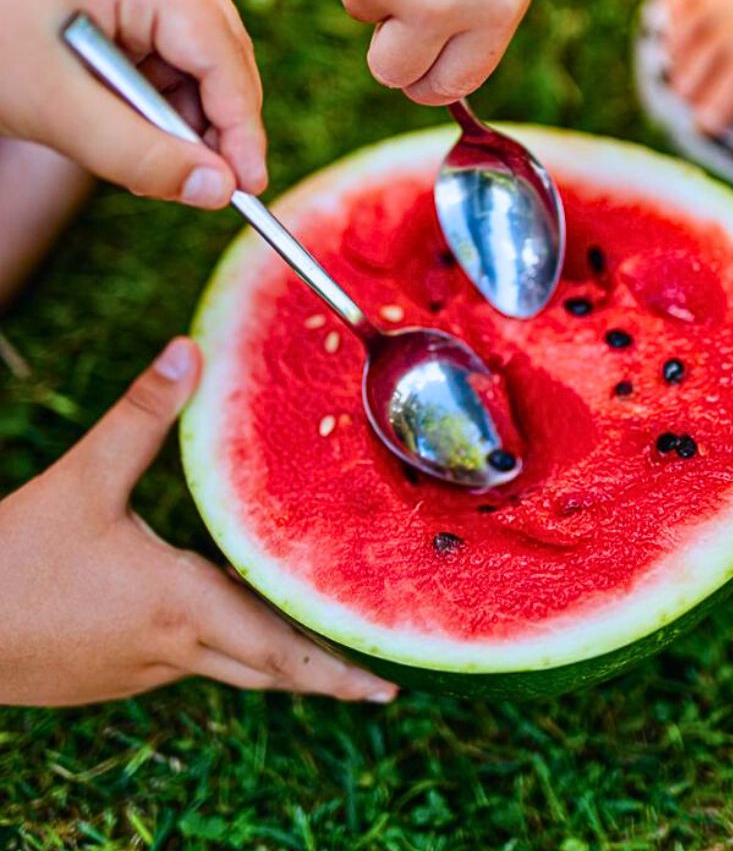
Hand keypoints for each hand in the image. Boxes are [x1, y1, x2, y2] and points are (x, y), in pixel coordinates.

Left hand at [0, 0, 266, 207]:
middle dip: (218, 123)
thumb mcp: (56, 110)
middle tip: (209, 187)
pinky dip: (158, 110)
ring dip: (185, 122)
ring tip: (147, 169)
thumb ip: (140, 154)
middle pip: (221, 53)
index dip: (240, 122)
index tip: (246, 186)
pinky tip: (130, 141)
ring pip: (198, 65)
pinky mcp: (120, 8)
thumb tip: (218, 193)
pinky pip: (165, 65)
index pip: (219, 50)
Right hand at [0, 338, 397, 705]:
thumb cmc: (13, 560)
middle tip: (372, 688)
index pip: (278, 649)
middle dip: (321, 675)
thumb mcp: (83, 478)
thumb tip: (188, 349)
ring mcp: (136, 671)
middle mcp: (170, 647)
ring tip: (311, 650)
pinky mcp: (107, 678)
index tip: (386, 691)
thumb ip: (142, 414)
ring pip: (226, 666)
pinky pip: (184, 662)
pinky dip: (220, 649)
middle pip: (265, 669)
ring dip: (272, 659)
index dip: (336, 671)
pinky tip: (215, 622)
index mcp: (179, 603)